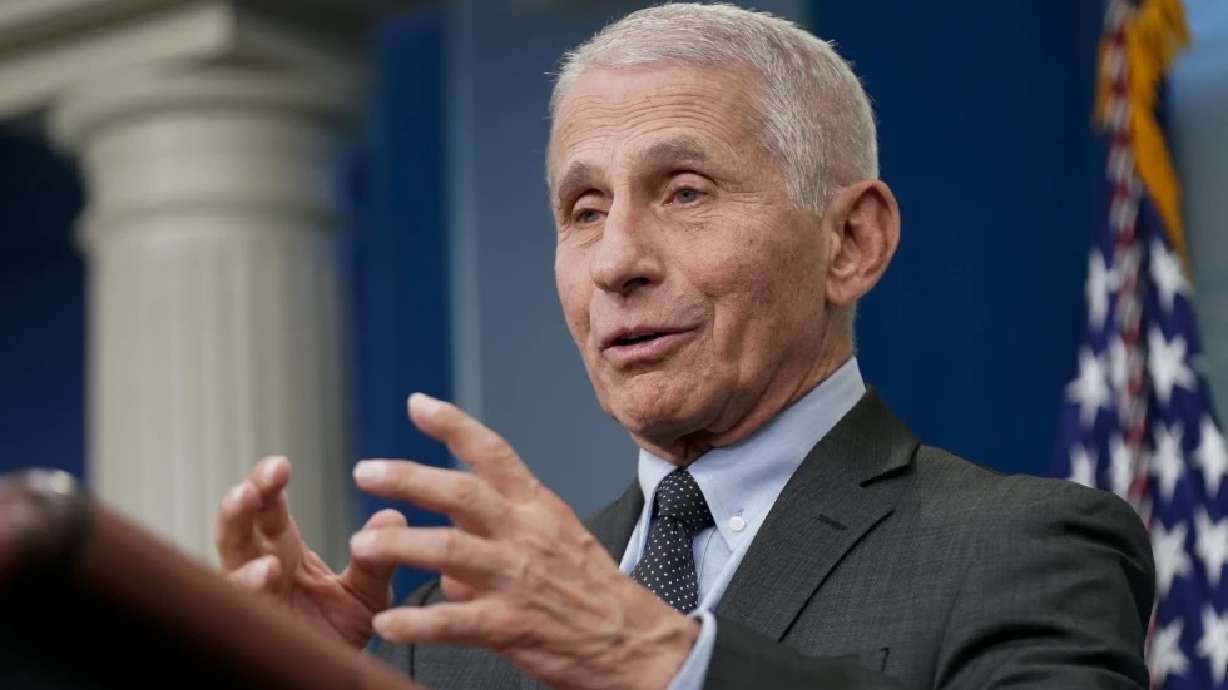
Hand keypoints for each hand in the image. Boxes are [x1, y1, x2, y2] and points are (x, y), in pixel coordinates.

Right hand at [215, 455, 405, 648]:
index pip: (268, 509)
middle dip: (242, 502)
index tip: (280, 465)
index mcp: (284, 551)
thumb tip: (394, 514)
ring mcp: (249, 597)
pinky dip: (248, 585)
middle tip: (255, 484)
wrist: (331, 678)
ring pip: (228, 559)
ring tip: (246, 510)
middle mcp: (259, 568)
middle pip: (239, 527)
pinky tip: (265, 572)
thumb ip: (377, 560)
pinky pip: (239, 602)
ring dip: (234, 533)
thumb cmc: (339, 632)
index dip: (268, 484)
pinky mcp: (251, 625)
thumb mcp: (367, 595)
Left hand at [349, 393, 698, 689]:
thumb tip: (452, 563)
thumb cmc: (598, 594)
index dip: (453, 425)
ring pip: (446, 549)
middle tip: (365, 471)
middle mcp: (526, 534)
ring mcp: (517, 578)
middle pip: (459, 492)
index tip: (417, 404)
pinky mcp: (511, 626)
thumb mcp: (560, 543)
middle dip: (407, 476)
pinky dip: (414, 623)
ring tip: (362, 545)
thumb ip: (504, 538)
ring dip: (397, 545)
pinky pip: (451, 621)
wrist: (638, 645)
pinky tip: (388, 625)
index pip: (493, 453)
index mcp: (539, 508)